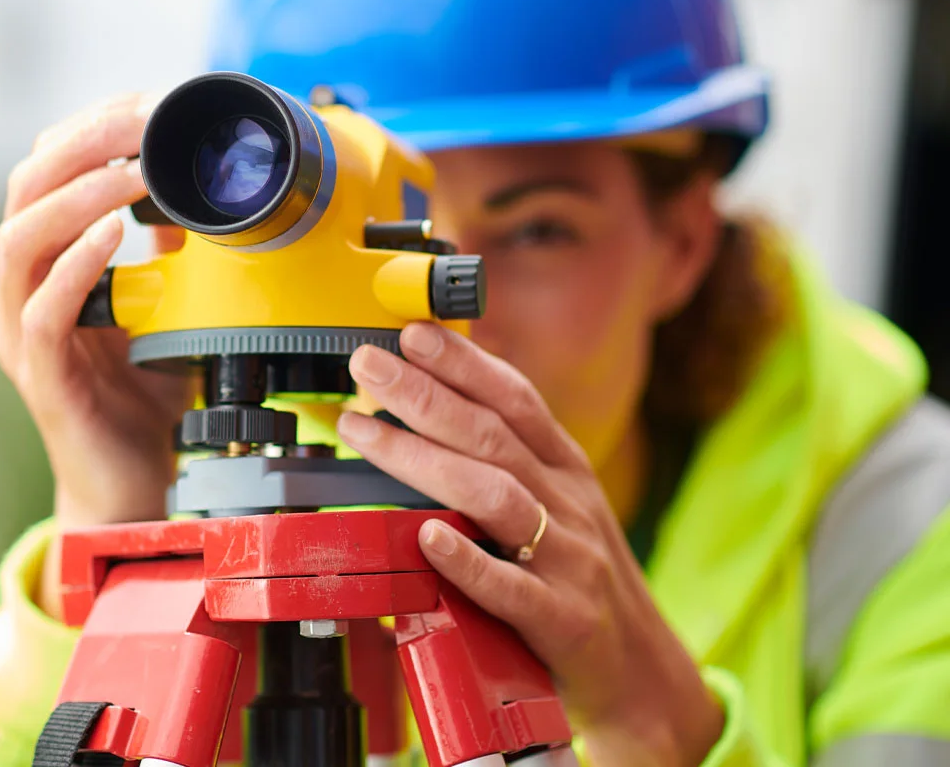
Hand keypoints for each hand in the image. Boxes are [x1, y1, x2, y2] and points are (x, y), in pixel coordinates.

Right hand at [0, 93, 191, 539]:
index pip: (46, 171)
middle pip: (24, 190)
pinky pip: (42, 310)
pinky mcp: (41, 377)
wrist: (134, 488)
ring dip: (78, 196)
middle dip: (82, 145)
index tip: (142, 100)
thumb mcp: (167, 308)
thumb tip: (201, 194)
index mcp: (47, 263)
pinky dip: (76, 265)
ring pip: (21, 241)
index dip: (88, 129)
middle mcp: (20, 289)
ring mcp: (22, 332)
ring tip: (130, 171)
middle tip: (139, 120)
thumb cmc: (144, 399)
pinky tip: (112, 238)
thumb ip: (173, 254)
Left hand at [335, 323, 723, 766]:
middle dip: (424, 393)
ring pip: (494, 496)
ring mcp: (569, 560)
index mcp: (566, 471)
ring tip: (366, 432)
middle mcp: (570, 505)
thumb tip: (435, 403)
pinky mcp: (563, 619)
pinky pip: (509, 586)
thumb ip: (507, 459)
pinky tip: (425, 537)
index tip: (412, 332)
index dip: (463, 362)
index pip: (515, 399)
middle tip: (368, 364)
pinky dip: (466, 559)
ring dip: (425, 459)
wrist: (641, 675)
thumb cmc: (580, 580)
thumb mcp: (557, 506)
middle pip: (493, 436)